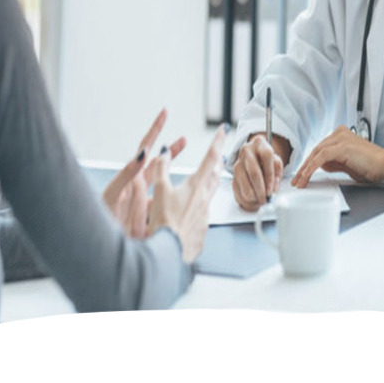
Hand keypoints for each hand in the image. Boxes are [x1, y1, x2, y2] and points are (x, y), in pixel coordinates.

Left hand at [102, 108, 185, 237]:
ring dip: (174, 174)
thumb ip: (127, 173)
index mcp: (131, 176)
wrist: (98, 246)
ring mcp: (142, 201)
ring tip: (186, 172)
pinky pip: (163, 206)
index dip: (155, 129)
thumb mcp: (113, 193)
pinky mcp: (147, 217)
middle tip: (184, 139)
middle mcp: (137, 186)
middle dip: (171, 151)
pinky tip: (181, 200)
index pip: (145, 146)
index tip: (164, 112)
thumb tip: (143, 153)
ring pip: (163, 183)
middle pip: (158, 163)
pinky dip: (172, 200)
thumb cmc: (99, 217)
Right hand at [148, 126, 225, 262]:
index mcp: (197, 185)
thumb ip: (162, 167)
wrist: (169, 253)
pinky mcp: (203, 230)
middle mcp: (206, 199)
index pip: (211, 156)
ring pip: (211, 194)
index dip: (218, 140)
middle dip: (217, 162)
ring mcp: (206, 215)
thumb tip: (164, 151)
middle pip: (215, 174)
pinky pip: (204, 214)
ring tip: (206, 178)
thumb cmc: (164, 223)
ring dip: (210, 183)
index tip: (224, 129)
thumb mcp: (160, 189)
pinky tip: (192, 211)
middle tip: (219, 153)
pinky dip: (200, 207)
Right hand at [232, 134, 284, 211]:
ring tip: (261, 200)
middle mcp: (246, 151)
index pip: (266, 156)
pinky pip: (239, 192)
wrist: (255, 159)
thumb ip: (277, 175)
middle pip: (254, 173)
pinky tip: (254, 200)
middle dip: (261, 190)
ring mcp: (237, 164)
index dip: (270, 175)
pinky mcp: (232, 176)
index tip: (272, 190)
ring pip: (245, 185)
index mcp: (259, 144)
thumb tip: (272, 190)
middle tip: (266, 199)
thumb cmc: (268, 162)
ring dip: (254, 197)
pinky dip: (247, 201)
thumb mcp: (276, 164)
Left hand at [291, 125, 381, 187]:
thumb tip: (321, 166)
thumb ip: (333, 162)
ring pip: (316, 153)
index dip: (309, 163)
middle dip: (304, 167)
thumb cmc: (370, 166)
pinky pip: (321, 158)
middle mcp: (339, 133)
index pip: (320, 149)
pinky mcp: (341, 147)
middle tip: (297, 180)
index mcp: (341, 135)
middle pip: (315, 150)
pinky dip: (312, 168)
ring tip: (300, 182)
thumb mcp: (347, 164)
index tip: (302, 175)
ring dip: (305, 169)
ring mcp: (340, 138)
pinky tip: (307, 177)